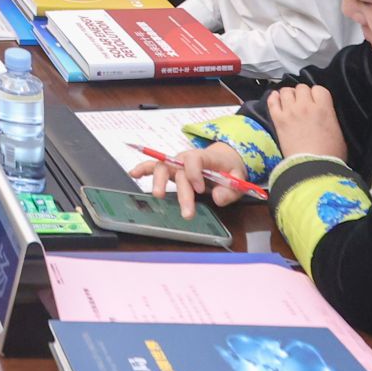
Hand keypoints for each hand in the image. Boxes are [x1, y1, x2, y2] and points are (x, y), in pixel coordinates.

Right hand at [129, 142, 249, 219]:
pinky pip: (153, 166)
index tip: (200, 189)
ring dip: (159, 181)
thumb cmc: (229, 168)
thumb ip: (230, 189)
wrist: (223, 160)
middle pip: (179, 171)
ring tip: (158, 195)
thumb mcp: (237, 178)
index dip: (195, 173)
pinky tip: (133, 173)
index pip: (194, 160)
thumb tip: (217, 198)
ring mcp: (176, 164)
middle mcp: (186, 159)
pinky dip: (143, 169)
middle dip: (182, 192)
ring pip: (162, 168)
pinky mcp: (170, 170)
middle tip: (187, 213)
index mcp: (204, 157)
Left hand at [265, 84, 346, 162]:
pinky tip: (276, 99)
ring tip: (289, 102)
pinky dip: (273, 98)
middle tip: (302, 103)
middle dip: (302, 94)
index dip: (317, 94)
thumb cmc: (330, 154)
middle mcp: (306, 106)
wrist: (312, 167)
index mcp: (324, 108)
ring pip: (286, 91)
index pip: (319, 89)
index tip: (316, 101)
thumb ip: (330, 118)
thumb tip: (325, 116)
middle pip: (301, 87)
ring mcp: (290, 111)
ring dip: (288, 95)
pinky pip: (272, 101)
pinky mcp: (278, 119)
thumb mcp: (338, 133)